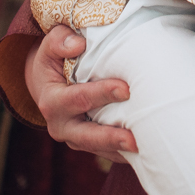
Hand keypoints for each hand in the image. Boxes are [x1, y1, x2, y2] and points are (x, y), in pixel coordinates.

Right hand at [26, 26, 135, 162]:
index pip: (78, 98)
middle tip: (134, 138)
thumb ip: (59, 40)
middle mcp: (61, 125)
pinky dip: (123, 154)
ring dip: (120, 150)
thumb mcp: (50, 47)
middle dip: (110, 137)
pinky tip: (145, 152)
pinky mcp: (88, 144)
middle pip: (87, 135)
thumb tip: (78, 44)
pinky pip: (107, 153)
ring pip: (98, 149)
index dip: (101, 94)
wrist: (48, 83)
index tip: (125, 89)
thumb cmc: (54, 60)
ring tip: (144, 149)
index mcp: (52, 101)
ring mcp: (75, 138)